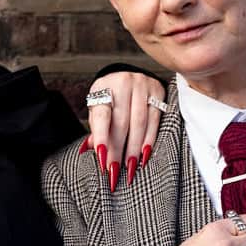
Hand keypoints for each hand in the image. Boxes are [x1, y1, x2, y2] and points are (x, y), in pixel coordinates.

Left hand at [83, 71, 165, 191]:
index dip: (101, 137)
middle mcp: (123, 84)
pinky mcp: (158, 91)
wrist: (129, 74)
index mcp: (103, 87)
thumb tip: (88, 149)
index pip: (102, 116)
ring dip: (135, 148)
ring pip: (140, 123)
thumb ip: (96, 127)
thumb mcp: (98, 106)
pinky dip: (150, 139)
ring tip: (130, 167)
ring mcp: (142, 86)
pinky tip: (145, 154)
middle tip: (114, 171)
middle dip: (118, 149)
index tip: (102, 158)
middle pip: (121, 123)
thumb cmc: (110, 96)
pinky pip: (155, 120)